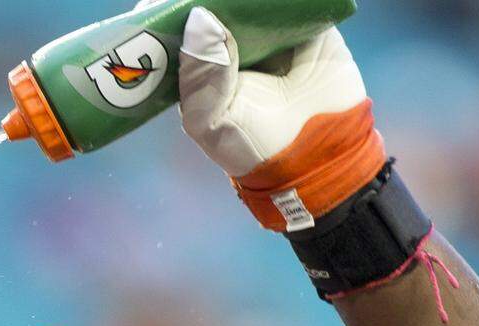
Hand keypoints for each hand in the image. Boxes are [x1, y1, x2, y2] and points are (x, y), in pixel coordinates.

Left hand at [176, 8, 386, 229]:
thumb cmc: (254, 147)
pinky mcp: (305, 23)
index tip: (158, 2)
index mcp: (199, 66)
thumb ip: (201, 74)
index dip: (165, 11)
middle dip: (202, 0)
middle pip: (211, 6)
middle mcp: (229, 43)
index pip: (175, 28)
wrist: (320, 157)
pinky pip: (291, 2)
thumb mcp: (212, 120)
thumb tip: (201, 16)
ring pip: (247, 1)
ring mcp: (267, 31)